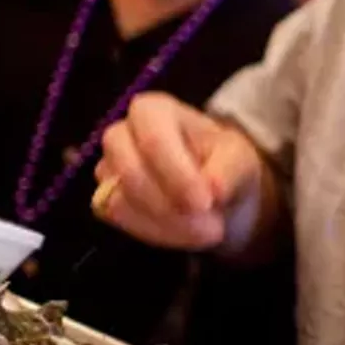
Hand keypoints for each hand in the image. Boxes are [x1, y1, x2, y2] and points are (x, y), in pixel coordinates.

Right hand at [94, 92, 267, 252]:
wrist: (215, 193)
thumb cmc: (222, 164)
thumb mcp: (239, 159)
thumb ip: (228, 171)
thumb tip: (213, 189)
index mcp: (154, 111)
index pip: (154, 139)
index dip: (178, 175)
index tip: (205, 202)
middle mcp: (122, 134)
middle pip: (130, 171)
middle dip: (169, 205)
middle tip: (210, 226)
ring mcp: (108, 169)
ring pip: (120, 201)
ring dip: (166, 224)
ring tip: (206, 230)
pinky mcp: (104, 201)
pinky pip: (118, 222)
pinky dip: (153, 232)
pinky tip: (181, 233)